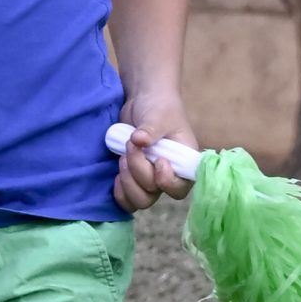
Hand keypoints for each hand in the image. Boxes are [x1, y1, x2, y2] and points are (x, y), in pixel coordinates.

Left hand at [113, 94, 197, 211]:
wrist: (144, 101)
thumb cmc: (159, 107)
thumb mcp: (158, 115)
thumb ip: (151, 128)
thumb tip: (139, 140)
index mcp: (184, 162)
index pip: (180, 187)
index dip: (167, 181)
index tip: (158, 160)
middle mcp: (169, 175)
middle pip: (154, 193)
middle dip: (139, 172)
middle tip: (131, 147)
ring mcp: (151, 179)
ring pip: (140, 200)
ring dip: (128, 182)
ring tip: (123, 157)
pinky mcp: (135, 179)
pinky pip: (127, 199)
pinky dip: (120, 191)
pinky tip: (116, 175)